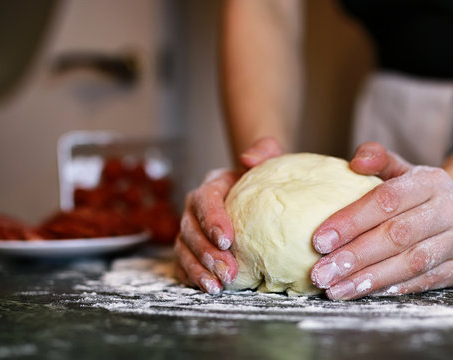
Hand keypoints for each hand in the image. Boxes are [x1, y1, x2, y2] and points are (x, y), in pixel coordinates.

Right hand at [174, 137, 282, 293]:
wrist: (257, 192)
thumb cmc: (264, 178)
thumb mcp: (269, 158)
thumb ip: (263, 150)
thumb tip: (249, 158)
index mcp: (212, 186)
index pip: (204, 200)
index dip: (212, 220)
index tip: (227, 240)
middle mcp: (195, 208)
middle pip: (191, 229)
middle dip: (206, 253)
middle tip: (228, 272)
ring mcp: (190, 230)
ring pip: (183, 249)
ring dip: (198, 269)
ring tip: (218, 286)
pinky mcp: (190, 248)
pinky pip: (183, 264)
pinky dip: (192, 277)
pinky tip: (208, 288)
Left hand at [310, 142, 452, 299]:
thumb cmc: (413, 192)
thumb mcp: (397, 168)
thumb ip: (376, 158)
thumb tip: (355, 163)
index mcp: (431, 181)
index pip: (387, 200)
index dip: (351, 221)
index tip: (319, 240)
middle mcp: (452, 209)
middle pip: (397, 235)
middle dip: (355, 256)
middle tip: (321, 272)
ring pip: (410, 263)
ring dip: (369, 279)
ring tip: (336, 288)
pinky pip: (423, 281)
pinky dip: (390, 288)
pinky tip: (361, 292)